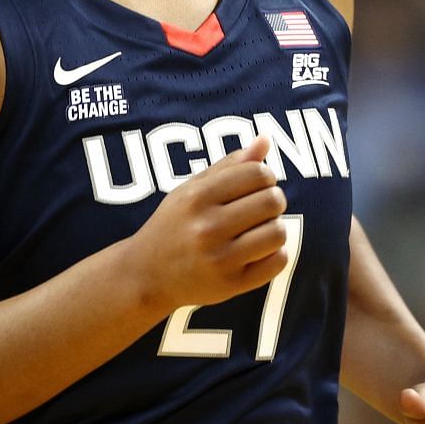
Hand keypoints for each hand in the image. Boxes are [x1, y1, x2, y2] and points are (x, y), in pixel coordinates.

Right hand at [131, 136, 289, 312]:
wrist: (146, 275)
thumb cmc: (175, 225)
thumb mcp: (192, 189)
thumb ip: (229, 165)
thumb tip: (265, 139)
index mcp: (197, 198)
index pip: (257, 174)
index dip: (266, 176)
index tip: (258, 185)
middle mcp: (207, 228)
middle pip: (272, 201)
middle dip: (274, 200)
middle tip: (261, 208)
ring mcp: (219, 259)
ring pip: (278, 232)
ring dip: (276, 227)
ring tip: (260, 229)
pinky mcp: (231, 285)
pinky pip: (277, 262)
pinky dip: (275, 254)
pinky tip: (259, 251)